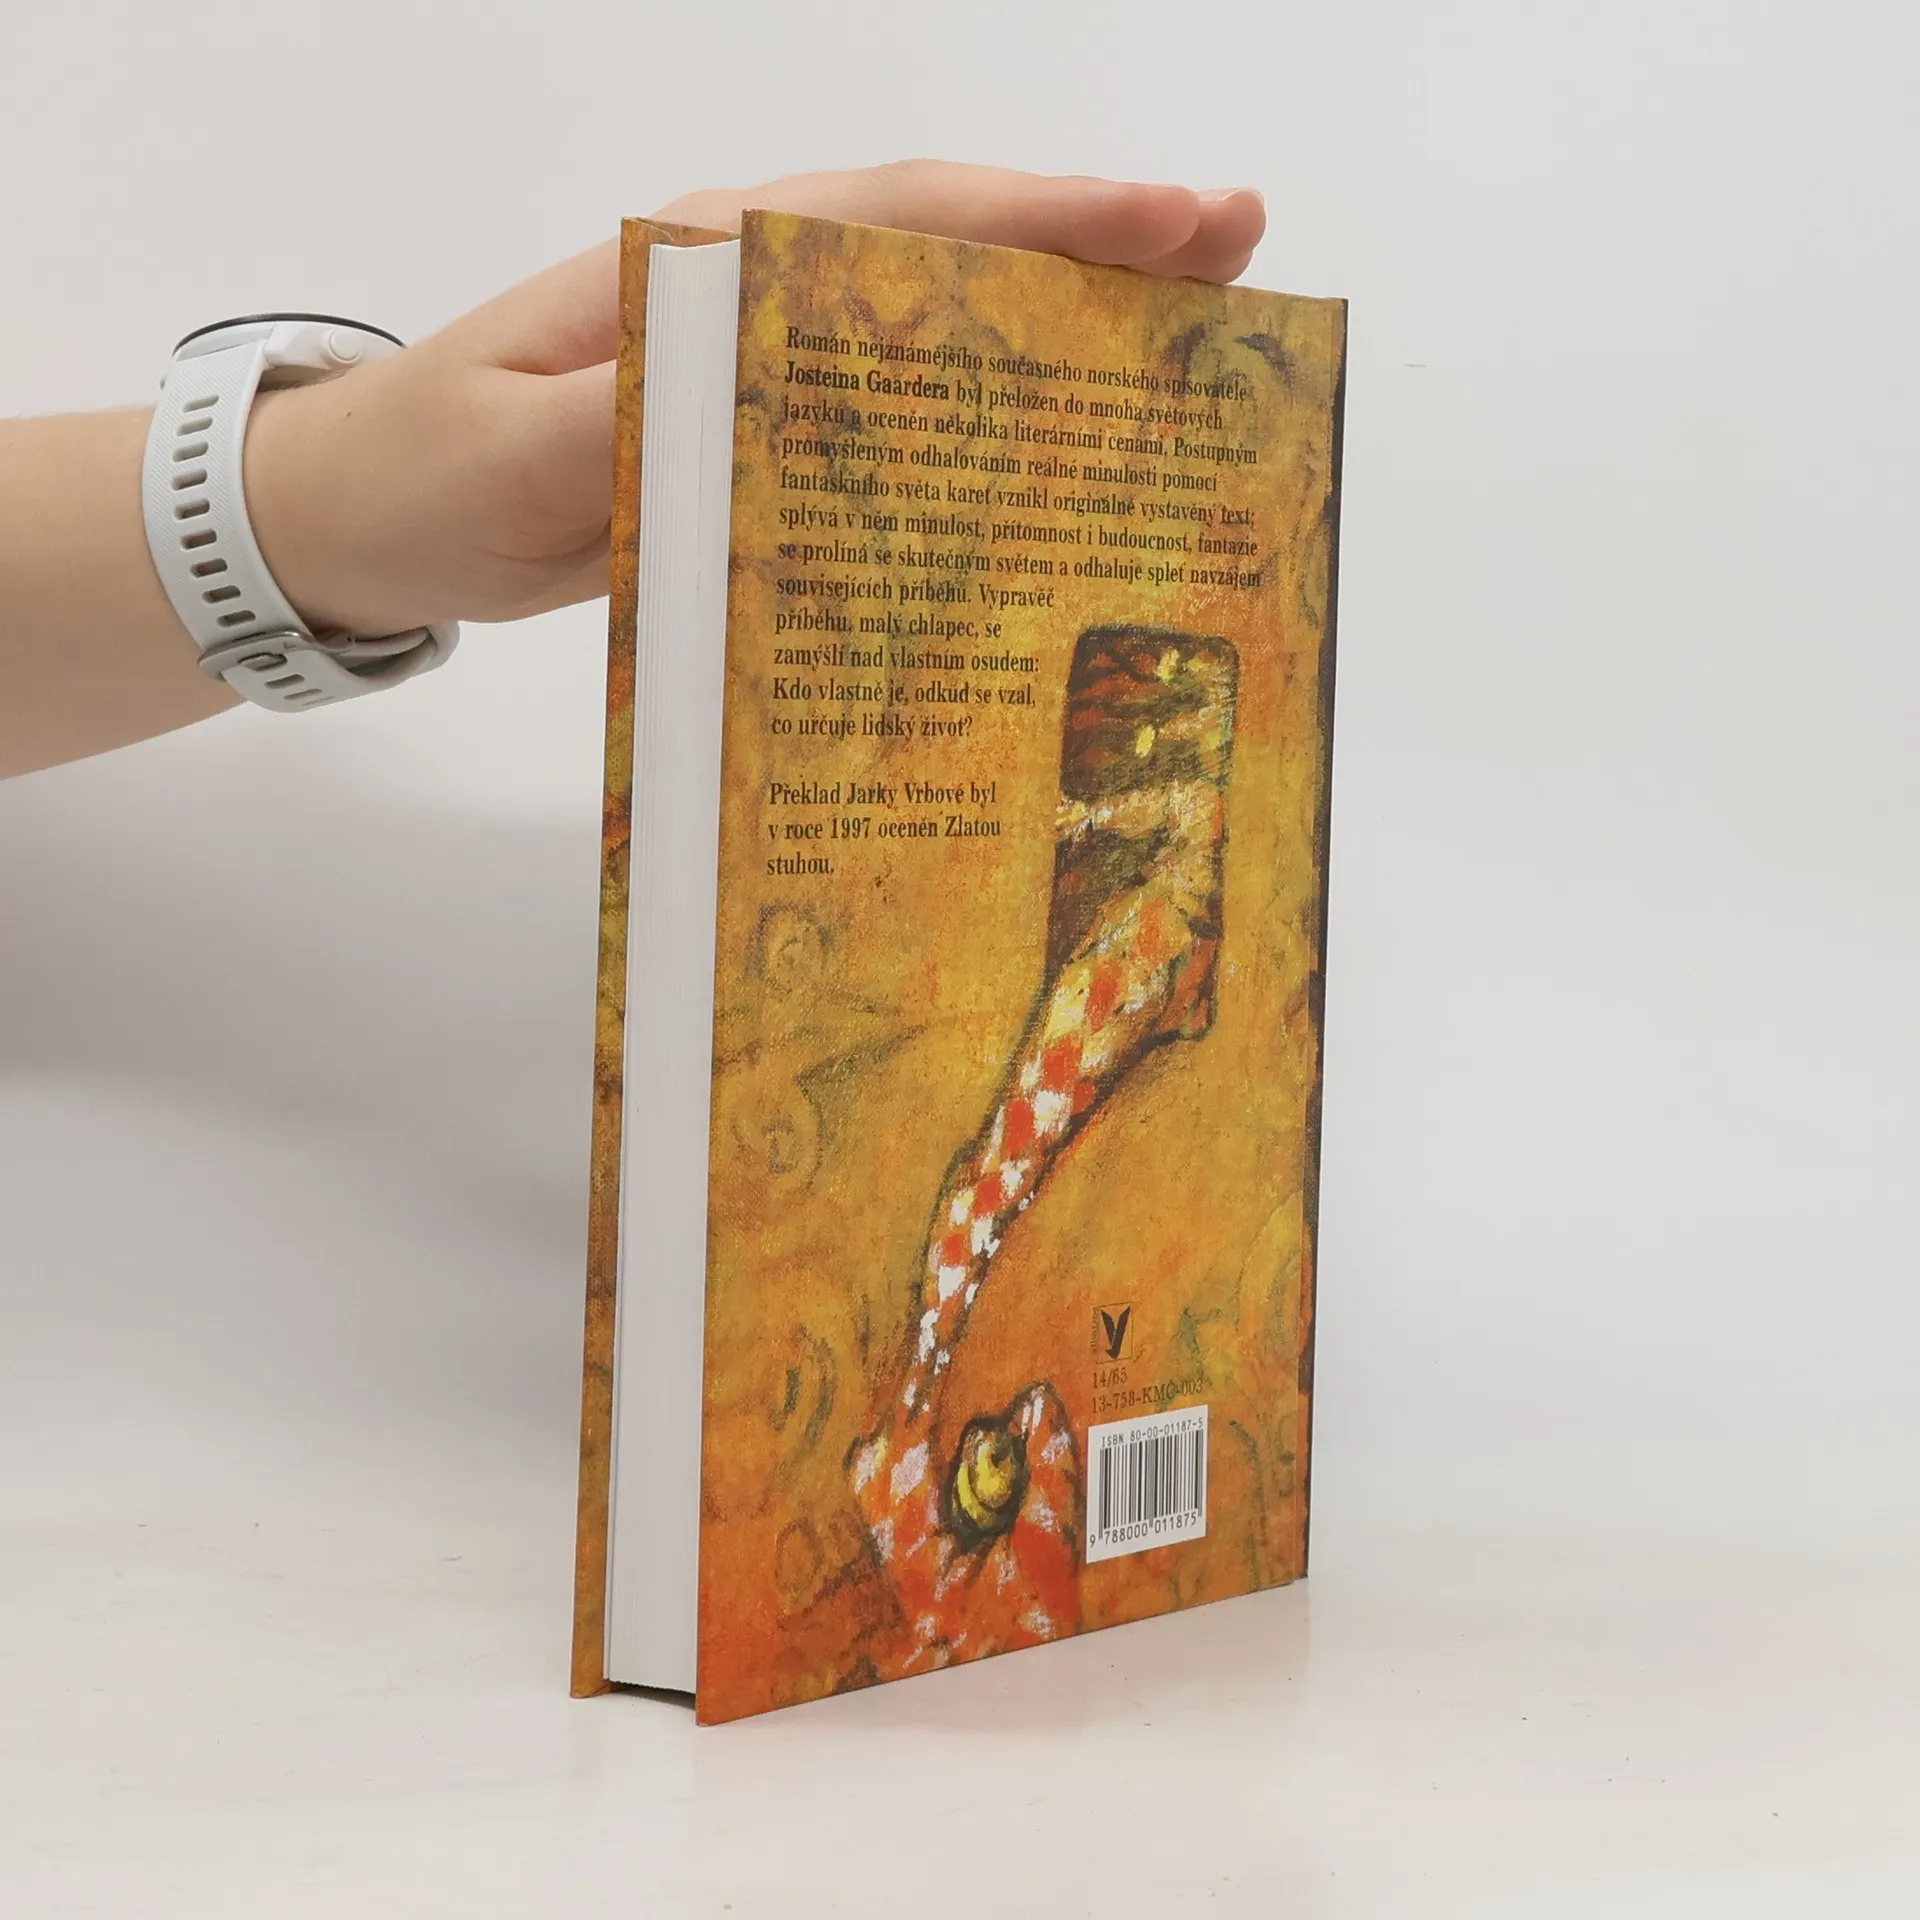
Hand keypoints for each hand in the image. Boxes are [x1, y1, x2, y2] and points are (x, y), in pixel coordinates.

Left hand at [246, 162, 1266, 639]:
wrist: (364, 519)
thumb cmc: (428, 469)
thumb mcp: (518, 449)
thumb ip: (636, 414)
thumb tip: (780, 375)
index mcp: (705, 268)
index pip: (899, 220)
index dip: (1043, 220)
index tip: (1174, 224)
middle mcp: (753, 303)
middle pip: (948, 255)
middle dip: (1094, 252)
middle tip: (1237, 261)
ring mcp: (762, 374)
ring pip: (935, 334)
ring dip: (1060, 334)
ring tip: (1191, 348)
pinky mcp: (759, 449)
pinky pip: (890, 423)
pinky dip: (980, 423)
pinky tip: (1052, 458)